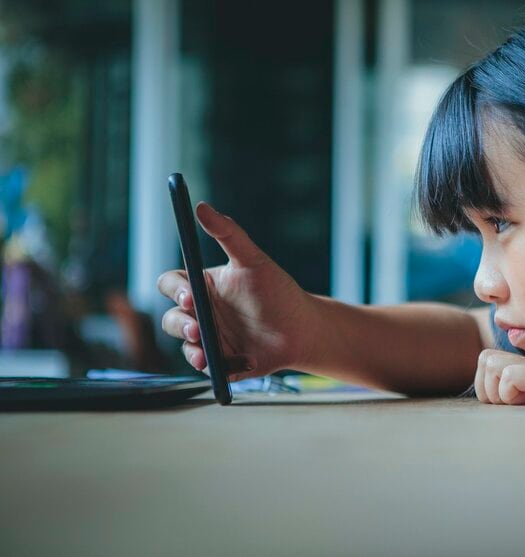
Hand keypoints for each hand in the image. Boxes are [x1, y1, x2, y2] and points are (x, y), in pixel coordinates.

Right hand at [157, 202, 318, 380]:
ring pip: (185, 345)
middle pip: (172, 318)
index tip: (189, 294)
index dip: (174, 290)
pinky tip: (242, 361)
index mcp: (203, 286)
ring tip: (208, 353)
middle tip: (198, 327)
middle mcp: (202, 313)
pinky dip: (218, 367)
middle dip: (180, 324)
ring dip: (192, 349)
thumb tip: (202, 207)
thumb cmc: (278, 292)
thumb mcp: (253, 260)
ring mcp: (209, 339)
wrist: (302, 330)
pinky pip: (207, 368)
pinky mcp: (221, 363)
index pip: (172, 284)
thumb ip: (228, 234)